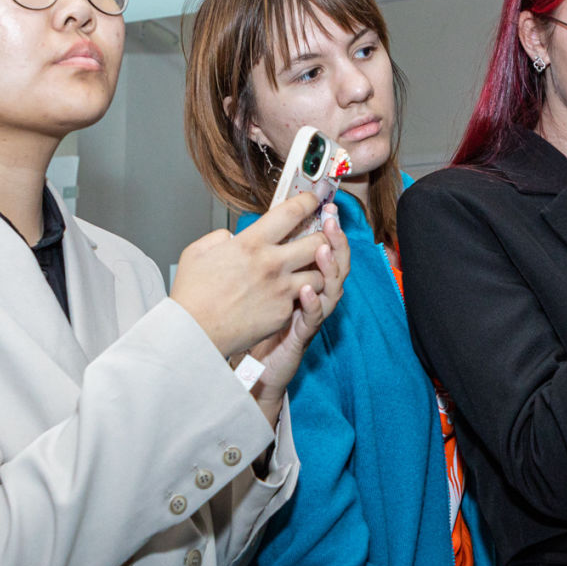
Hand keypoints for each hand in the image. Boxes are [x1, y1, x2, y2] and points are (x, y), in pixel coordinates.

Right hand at [172, 192, 334, 356]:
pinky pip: (302, 300)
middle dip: (323, 238)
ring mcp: (281, 290)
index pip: (291, 213)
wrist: (194, 332)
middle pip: (318, 242)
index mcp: (251, 243)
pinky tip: (285, 296)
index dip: (307, 201)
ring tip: (305, 271)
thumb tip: (233, 238)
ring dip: (315, 271)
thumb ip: (220, 237)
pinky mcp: (283, 313)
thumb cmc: (192, 295)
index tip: (312, 199)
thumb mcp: (197, 251)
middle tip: (319, 238)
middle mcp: (272, 264)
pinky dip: (297, 298)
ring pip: (319, 275)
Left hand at [246, 205, 349, 422]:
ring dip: (330, 267)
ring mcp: (308, 312)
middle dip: (335, 238)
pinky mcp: (302, 333)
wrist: (245, 362)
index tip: (322, 203)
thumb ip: (240, 258)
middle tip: (331, 220)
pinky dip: (313, 302)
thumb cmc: (245, 322)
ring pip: (332, 286)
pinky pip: (314, 316)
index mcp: (295, 274)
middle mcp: (308, 289)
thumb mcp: (243, 282)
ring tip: (324, 249)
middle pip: (333, 259)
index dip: (321, 224)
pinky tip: (306, 290)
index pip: (316, 242)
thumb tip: (231, 235)